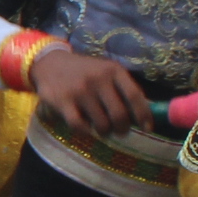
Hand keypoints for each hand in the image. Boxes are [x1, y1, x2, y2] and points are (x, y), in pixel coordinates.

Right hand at [29, 47, 154, 137]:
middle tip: (120, 131)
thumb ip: (123, 89)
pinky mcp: (63, 102)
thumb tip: (143, 116)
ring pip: (102, 124)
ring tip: (103, 129)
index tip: (147, 128)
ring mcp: (80, 91)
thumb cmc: (85, 71)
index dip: (143, 115)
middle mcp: (98, 79)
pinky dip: (87, 133)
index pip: (134, 96)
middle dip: (123, 129)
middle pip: (119, 114)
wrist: (50, 63)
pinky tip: (88, 130)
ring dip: (105, 132)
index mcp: (113, 70)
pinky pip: (80, 127)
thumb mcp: (106, 72)